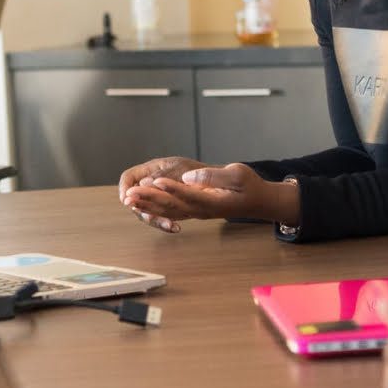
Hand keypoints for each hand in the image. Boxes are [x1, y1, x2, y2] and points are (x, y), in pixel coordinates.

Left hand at [121, 164, 297, 231]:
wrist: (257, 201)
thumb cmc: (249, 186)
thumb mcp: (238, 174)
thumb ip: (214, 176)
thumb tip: (189, 177)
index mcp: (212, 201)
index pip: (188, 195)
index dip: (171, 188)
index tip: (155, 181)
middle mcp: (201, 210)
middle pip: (172, 206)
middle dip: (150, 199)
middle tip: (130, 194)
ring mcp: (196, 213)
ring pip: (168, 211)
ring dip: (148, 206)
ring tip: (129, 200)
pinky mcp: (194, 211)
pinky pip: (170, 213)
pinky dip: (154, 210)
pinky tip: (141, 207)